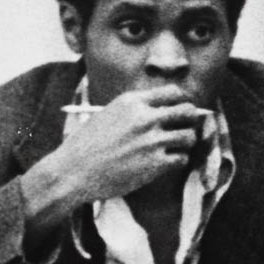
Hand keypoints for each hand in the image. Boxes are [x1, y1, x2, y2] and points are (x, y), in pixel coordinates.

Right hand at [23, 87, 208, 232]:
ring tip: (173, 148)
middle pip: (188, 111)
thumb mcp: (108, 114)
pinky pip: (183, 158)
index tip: (178, 111)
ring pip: (190, 136)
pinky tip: (165, 162)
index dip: (180, 102)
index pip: (173, 92)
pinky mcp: (156, 164)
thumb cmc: (87, 144)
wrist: (73, 171)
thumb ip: (135, 109)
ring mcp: (152, 141)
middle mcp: (145, 117)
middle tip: (181, 129)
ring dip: (185, 143)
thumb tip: (168, 109)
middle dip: (189, 120)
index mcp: (132, 101)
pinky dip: (177, 161)